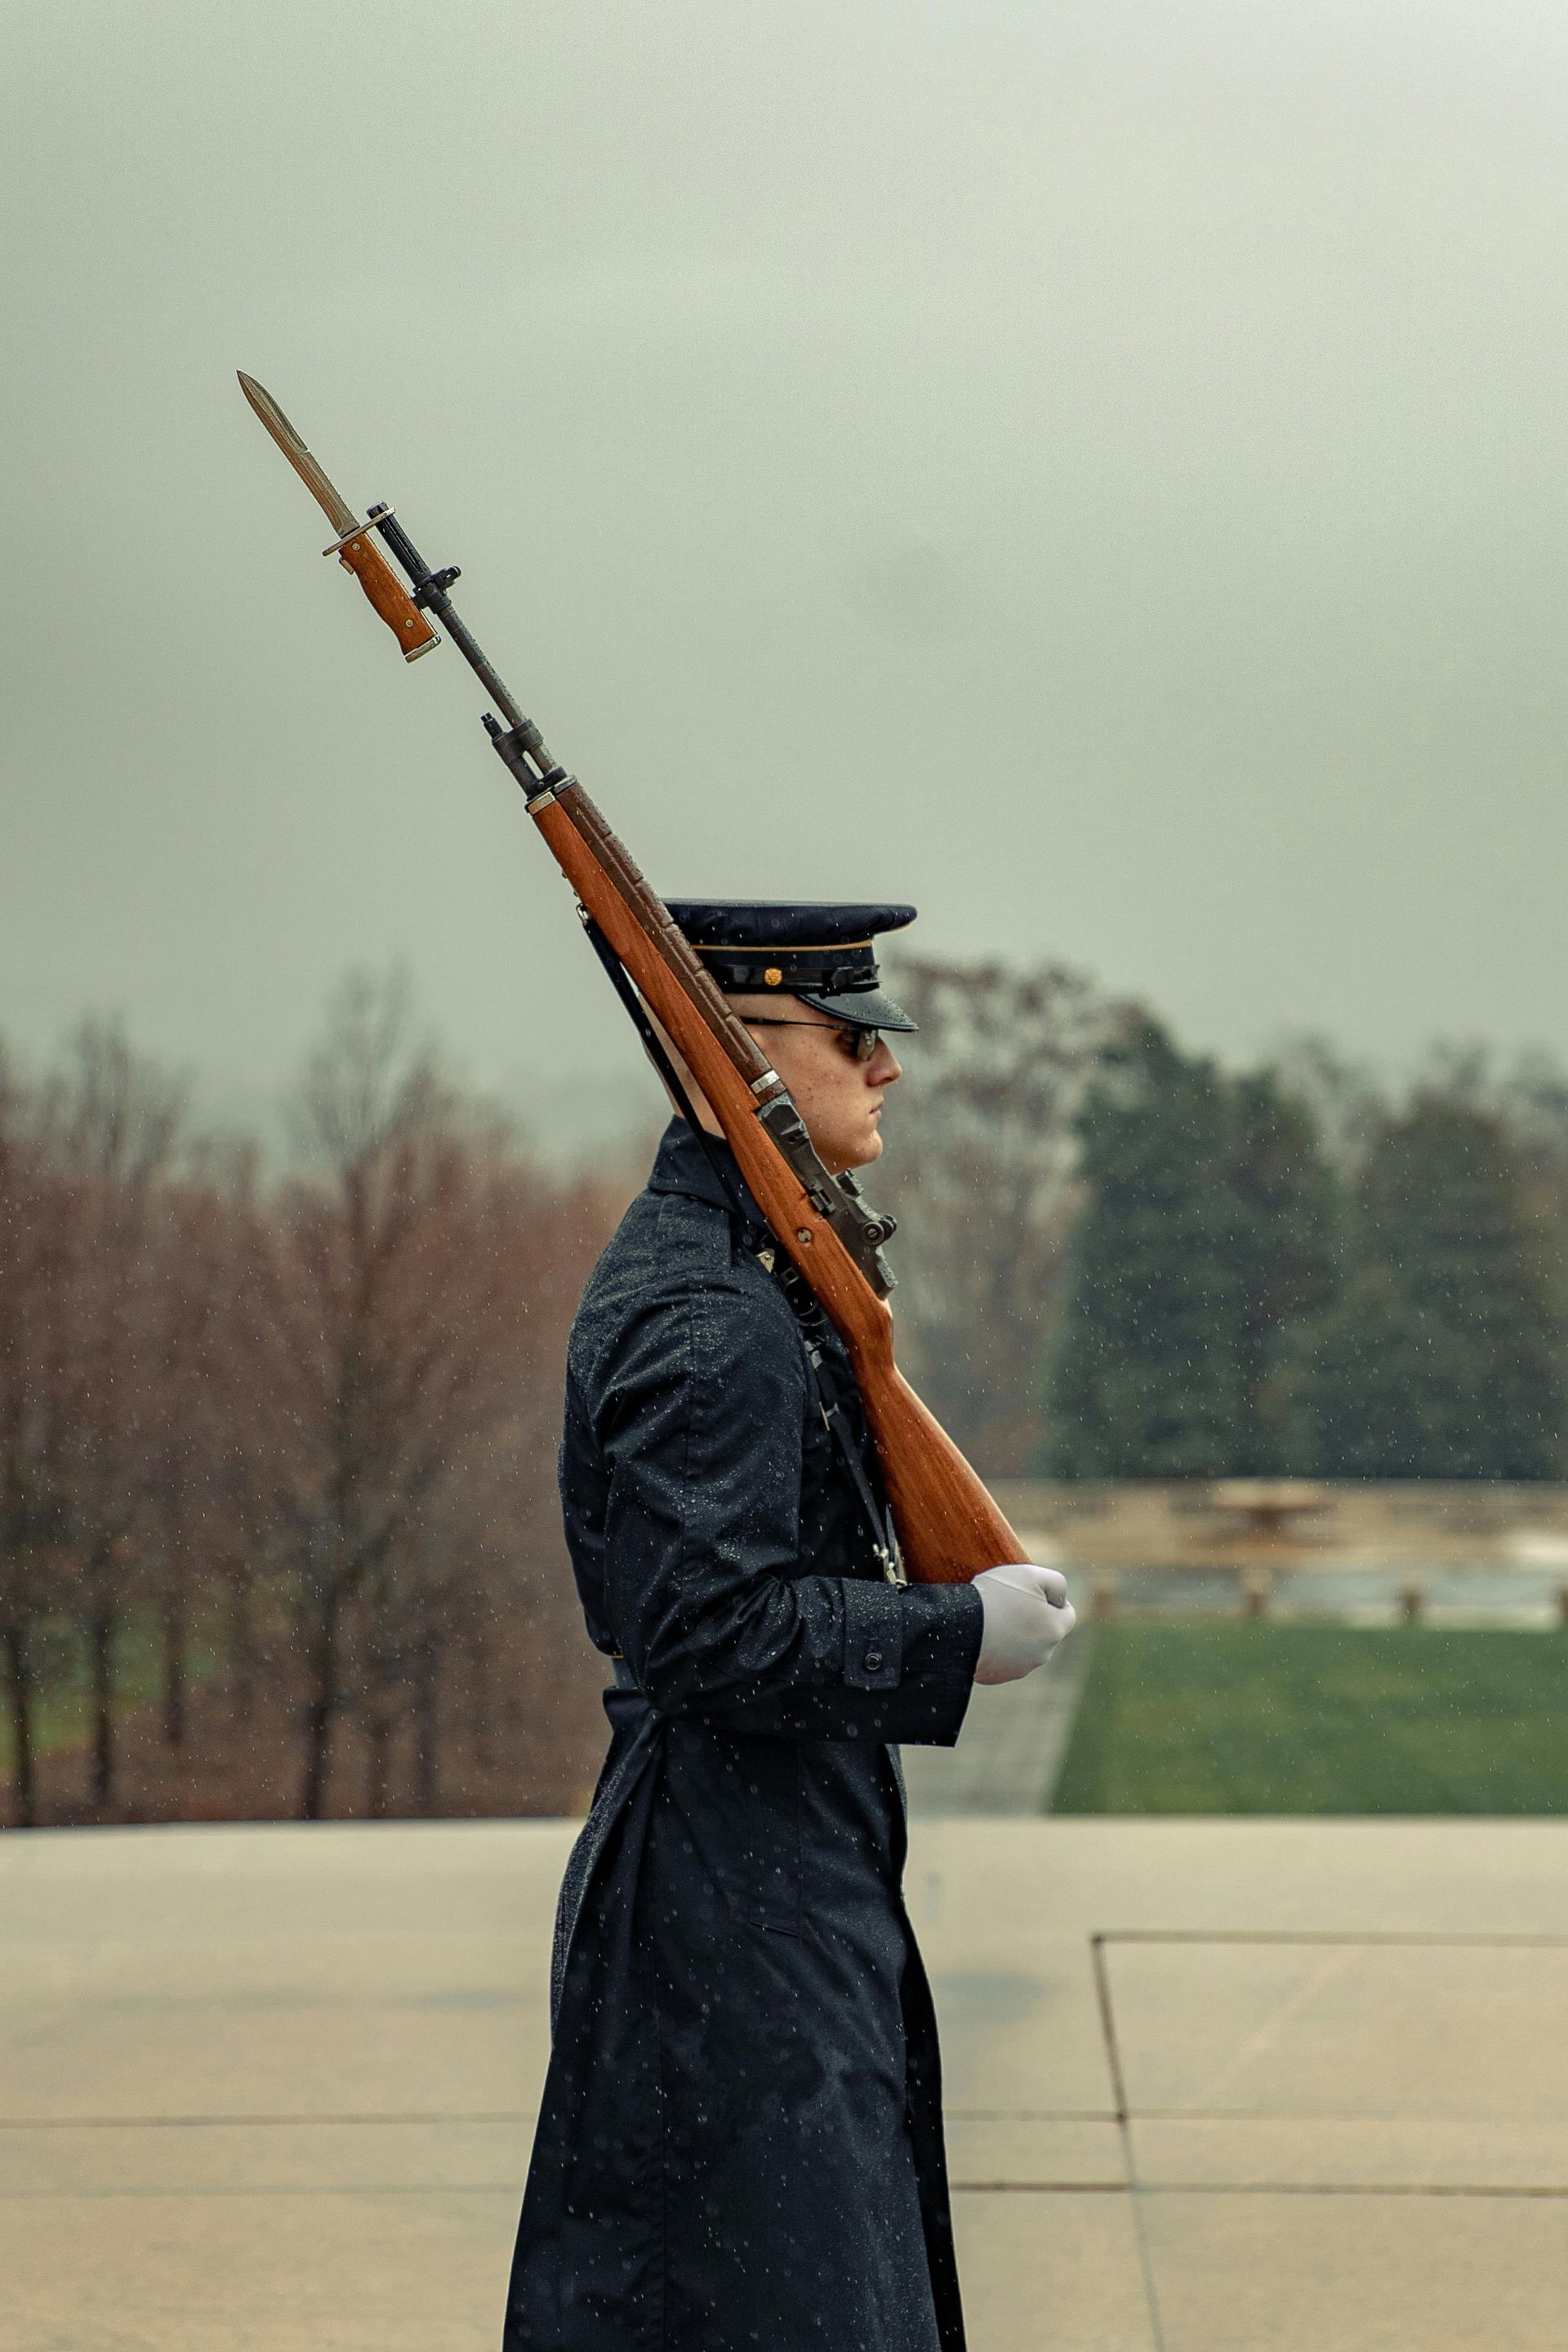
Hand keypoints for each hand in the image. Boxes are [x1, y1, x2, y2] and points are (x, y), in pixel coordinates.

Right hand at [973, 1562, 1075, 1684]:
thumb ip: (1057, 1583)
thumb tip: (1061, 1599)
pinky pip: (1003, 1659)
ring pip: (1025, 1647)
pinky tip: (984, 1634)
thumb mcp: (1031, 1574)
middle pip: (1046, 1632)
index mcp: (1055, 1630)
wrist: (958, 1625)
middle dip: (1033, 1618)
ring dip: (1016, 1634)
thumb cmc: (996, 1597)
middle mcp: (1043, 1654)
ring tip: (993, 1618)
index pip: (1067, 1614)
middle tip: (1009, 1603)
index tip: (1031, 1592)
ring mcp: (1020, 1668)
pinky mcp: (997, 1676)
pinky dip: (998, 1648)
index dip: (1051, 1600)